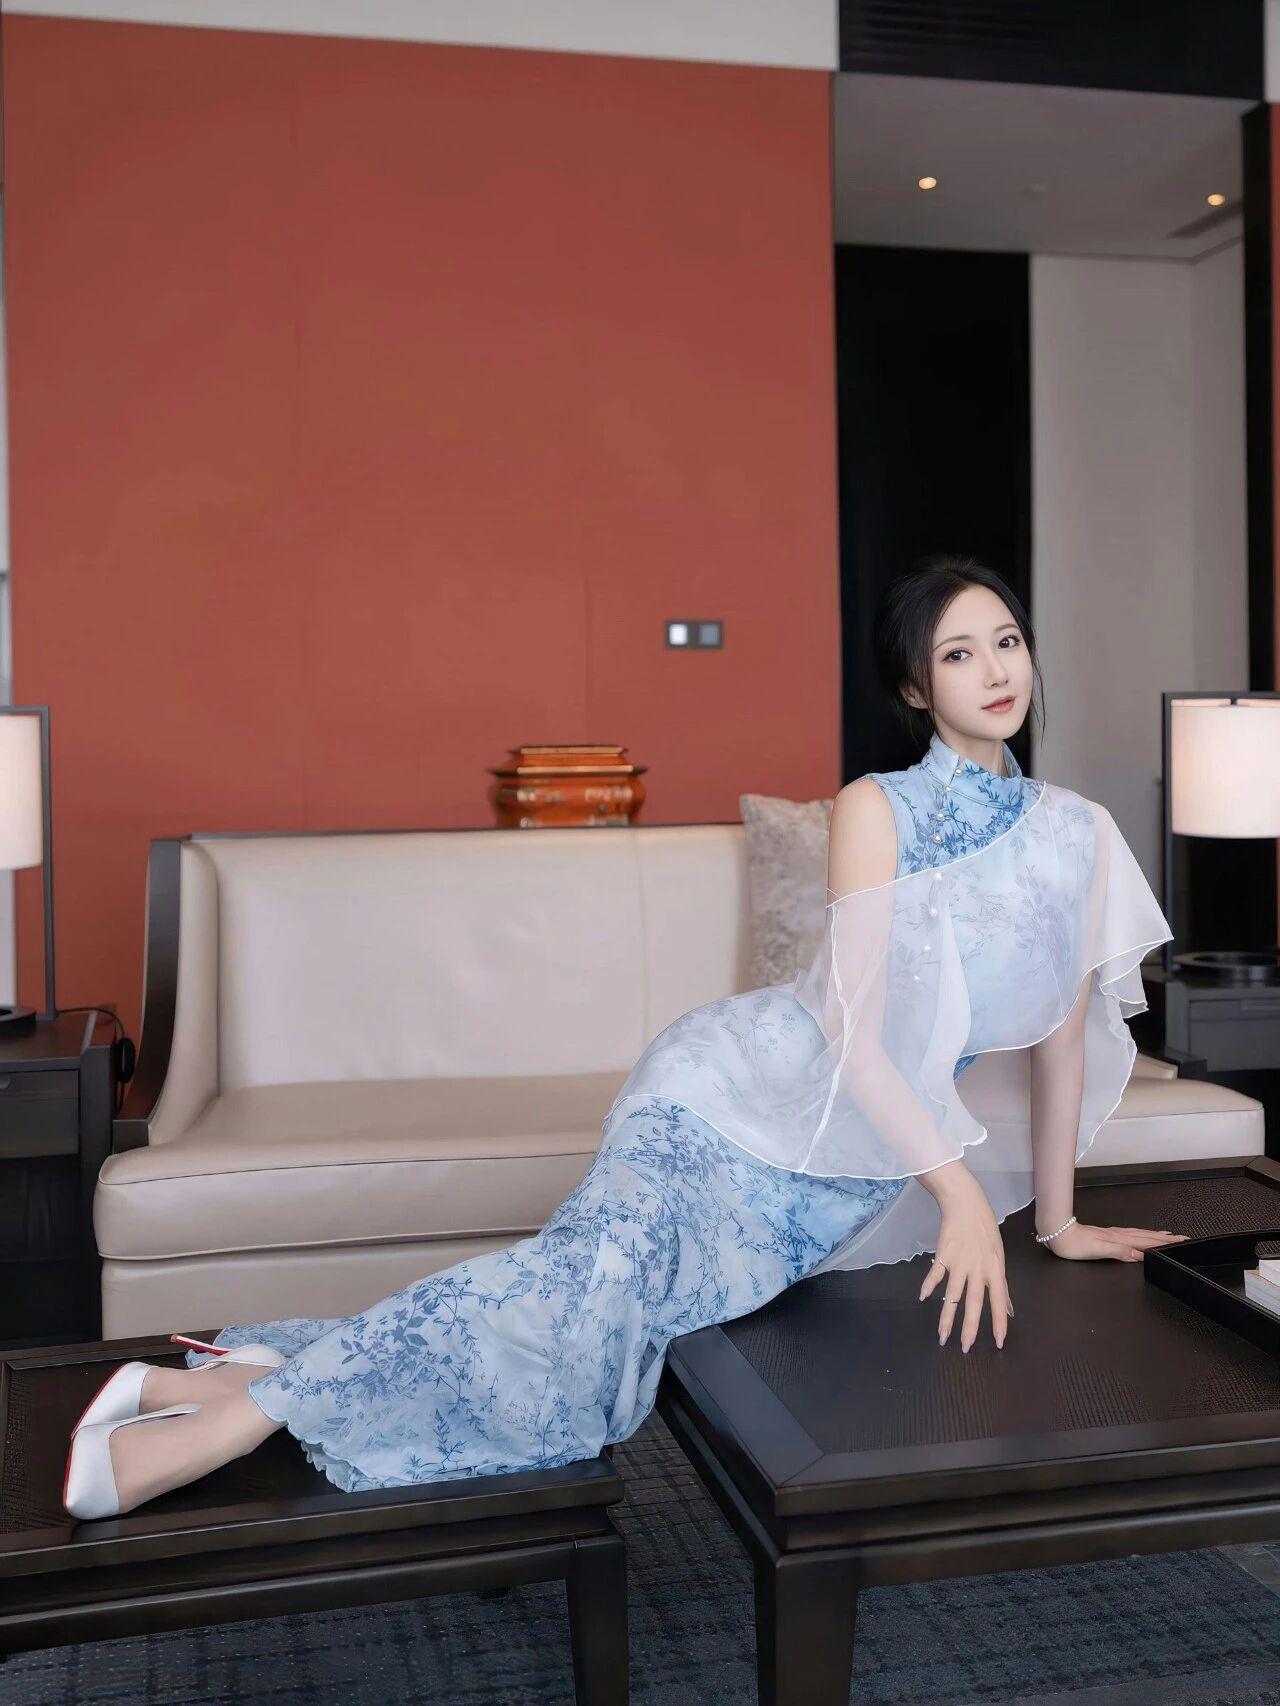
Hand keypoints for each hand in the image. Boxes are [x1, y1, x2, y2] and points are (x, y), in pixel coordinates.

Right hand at [918, 1172, 1010, 1351]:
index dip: (1000, 1323)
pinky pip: (935, 1275)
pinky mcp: (943, 1255)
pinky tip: (922, 1298)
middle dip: (970, 1328)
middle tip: (966, 1348)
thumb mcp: (998, 1256)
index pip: (1000, 1301)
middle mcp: (978, 1269)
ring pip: (952, 1296)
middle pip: (974, 1303)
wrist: (966, 1203)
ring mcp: (959, 1262)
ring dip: (946, 1318)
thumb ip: (1000, 1284)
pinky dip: (928, 1286)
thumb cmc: (984, 1229)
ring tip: (942, 1336)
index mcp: (995, 1268)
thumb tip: (1009, 1308)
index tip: (999, 1343)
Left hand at [1040, 1221, 1188, 1261]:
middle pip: (1146, 1236)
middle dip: (1165, 1238)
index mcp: (1119, 1239)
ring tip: (1168, 1236)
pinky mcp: (1107, 1235)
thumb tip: (1140, 1255)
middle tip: (1182, 1238)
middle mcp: (1118, 1235)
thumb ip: (1120, 1251)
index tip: (1181, 1241)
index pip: (1147, 1241)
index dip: (1164, 1242)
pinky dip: (1141, 1235)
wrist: (1057, 1233)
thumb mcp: (1098, 1250)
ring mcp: (1113, 1234)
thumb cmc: (1074, 1244)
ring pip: (1140, 1234)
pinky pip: (1131, 1234)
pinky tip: (1141, 1237)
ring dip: (1155, 1236)